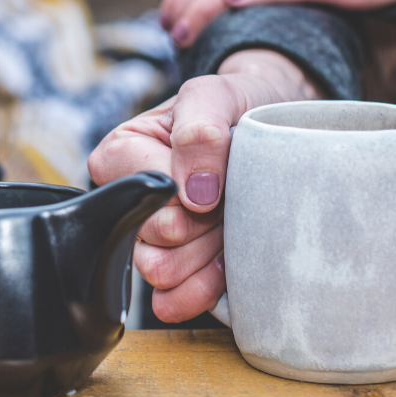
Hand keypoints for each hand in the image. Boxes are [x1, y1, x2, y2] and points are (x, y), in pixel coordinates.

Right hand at [88, 49, 321, 322]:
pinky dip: (204, 290)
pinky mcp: (177, 273)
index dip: (187, 193)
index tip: (217, 177)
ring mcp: (151, 241)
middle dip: (203, 224)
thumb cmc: (237, 105)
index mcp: (120, 155)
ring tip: (230, 225)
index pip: (143, 195)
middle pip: (154, 239)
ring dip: (206, 254)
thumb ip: (199, 130)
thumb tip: (195, 192)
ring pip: (162, 273)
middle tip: (230, 199)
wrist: (275, 127)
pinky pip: (173, 301)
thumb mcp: (216, 95)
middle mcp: (127, 201)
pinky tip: (227, 267)